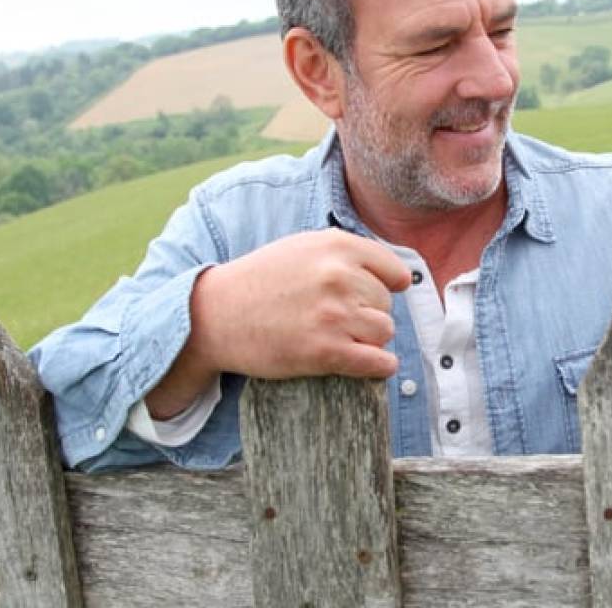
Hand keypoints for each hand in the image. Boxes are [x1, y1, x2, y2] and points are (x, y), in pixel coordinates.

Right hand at [190, 229, 409, 379]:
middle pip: (386, 304)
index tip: (371, 297)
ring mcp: (334, 314)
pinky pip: (379, 362)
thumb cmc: (260, 281)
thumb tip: (395, 278)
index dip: (385, 287)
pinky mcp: (325, 351)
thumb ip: (345, 254)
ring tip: (344, 340)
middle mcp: (339, 276)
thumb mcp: (302, 248)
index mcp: (336, 246)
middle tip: (338, 321)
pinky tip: (369, 364)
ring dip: (370, 340)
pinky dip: (379, 366)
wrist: (216, 315)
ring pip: (385, 332)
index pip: (393, 271)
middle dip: (369, 314)